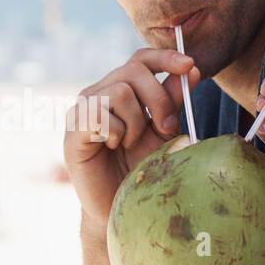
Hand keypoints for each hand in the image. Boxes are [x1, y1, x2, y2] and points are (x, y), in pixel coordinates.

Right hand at [63, 48, 201, 227]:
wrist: (122, 206)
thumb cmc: (142, 169)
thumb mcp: (164, 132)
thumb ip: (173, 101)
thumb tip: (191, 69)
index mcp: (120, 90)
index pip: (140, 59)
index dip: (164, 57)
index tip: (189, 65)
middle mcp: (98, 94)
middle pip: (133, 71)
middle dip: (159, 99)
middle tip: (164, 129)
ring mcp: (82, 110)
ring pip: (120, 92)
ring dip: (136, 122)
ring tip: (130, 144)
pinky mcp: (73, 131)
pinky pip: (100, 115)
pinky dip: (115, 132)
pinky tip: (112, 147)